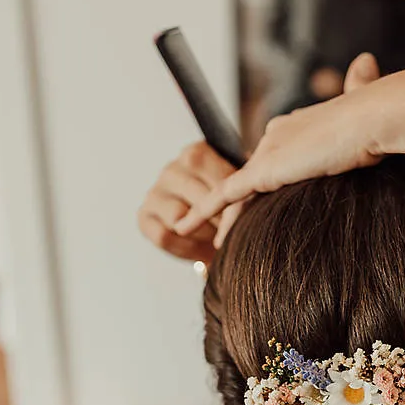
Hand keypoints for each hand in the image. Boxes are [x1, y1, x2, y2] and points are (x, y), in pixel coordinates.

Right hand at [137, 141, 234, 261]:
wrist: (211, 232)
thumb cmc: (230, 208)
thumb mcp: (243, 192)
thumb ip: (246, 187)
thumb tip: (261, 185)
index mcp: (196, 154)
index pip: (217, 179)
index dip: (234, 204)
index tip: (245, 216)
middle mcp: (171, 170)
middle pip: (199, 199)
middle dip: (220, 221)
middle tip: (233, 232)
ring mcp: (154, 192)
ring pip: (179, 217)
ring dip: (202, 233)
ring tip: (216, 239)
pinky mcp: (143, 217)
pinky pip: (164, 235)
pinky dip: (185, 248)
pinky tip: (199, 250)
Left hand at [175, 52, 383, 247]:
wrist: (373, 117)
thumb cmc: (380, 128)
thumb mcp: (368, 137)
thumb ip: (361, 135)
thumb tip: (371, 85)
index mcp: (300, 127)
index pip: (276, 159)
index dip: (269, 182)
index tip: (262, 204)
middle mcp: (278, 135)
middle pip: (252, 177)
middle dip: (240, 204)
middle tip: (229, 232)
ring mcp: (269, 151)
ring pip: (236, 189)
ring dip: (221, 215)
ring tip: (211, 243)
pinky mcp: (265, 169)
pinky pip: (225, 195)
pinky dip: (203, 211)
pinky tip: (185, 227)